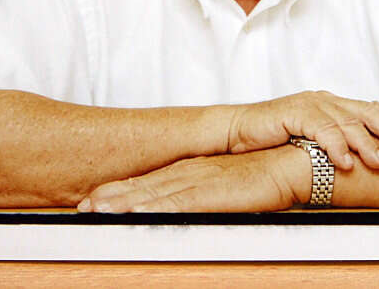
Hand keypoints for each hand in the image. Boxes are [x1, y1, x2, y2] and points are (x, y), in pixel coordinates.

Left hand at [78, 146, 309, 212]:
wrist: (296, 163)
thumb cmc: (269, 177)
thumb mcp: (232, 189)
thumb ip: (210, 198)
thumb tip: (193, 211)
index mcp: (196, 170)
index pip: (151, 182)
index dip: (121, 191)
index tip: (95, 201)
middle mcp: (193, 172)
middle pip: (145, 187)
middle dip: (112, 197)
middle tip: (83, 207)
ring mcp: (202, 180)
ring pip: (154, 194)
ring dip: (124, 203)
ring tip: (96, 211)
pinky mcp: (214, 191)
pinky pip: (179, 203)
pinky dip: (154, 208)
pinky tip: (135, 214)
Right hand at [226, 91, 378, 170]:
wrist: (237, 131)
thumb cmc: (272, 138)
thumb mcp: (309, 140)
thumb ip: (332, 143)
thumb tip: (359, 158)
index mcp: (329, 104)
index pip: (366, 106)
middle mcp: (322, 101)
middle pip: (363, 111)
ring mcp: (309, 105)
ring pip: (345, 122)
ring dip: (365, 143)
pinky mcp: (293, 114)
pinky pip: (320, 131)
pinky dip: (335, 147)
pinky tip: (346, 162)